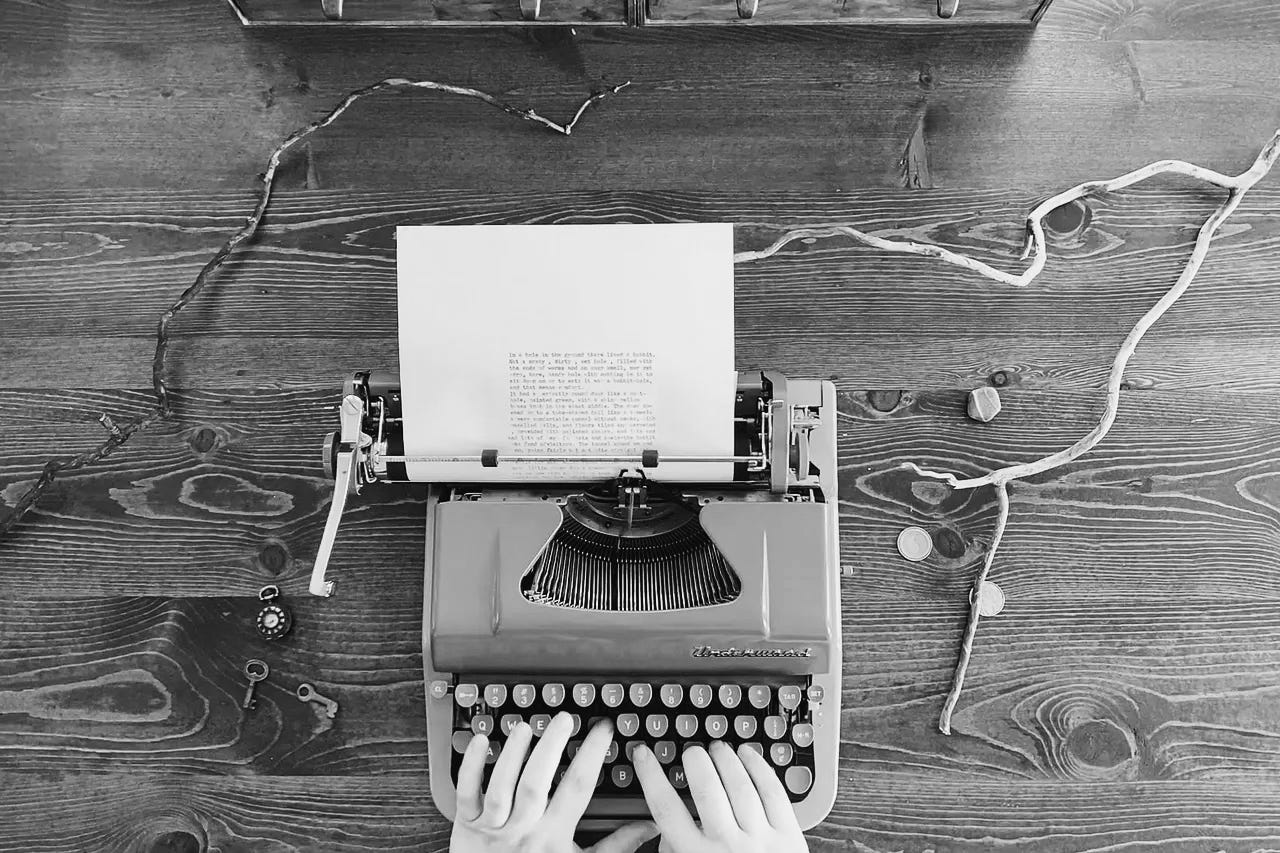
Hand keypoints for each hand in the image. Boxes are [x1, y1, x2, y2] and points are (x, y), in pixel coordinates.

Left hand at [450, 711, 657, 852]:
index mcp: (554, 837)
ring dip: (513, 753)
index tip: (603, 728)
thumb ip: (617, 847)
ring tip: (525, 726)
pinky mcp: (467, 829)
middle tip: (564, 718)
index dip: (592, 754)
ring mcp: (494, 828)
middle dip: (551, 747)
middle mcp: (524, 830)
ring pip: (502, 785)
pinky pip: (466, 795)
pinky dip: (470, 767)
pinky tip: (481, 742)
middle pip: (536, 782)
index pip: (578, 788)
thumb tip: (649, 826)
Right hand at [633, 741, 808, 852]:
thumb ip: (674, 851)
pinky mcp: (789, 837)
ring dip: (726, 759)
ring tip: (718, 748)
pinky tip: (748, 754)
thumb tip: (663, 827)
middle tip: (691, 751)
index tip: (644, 755)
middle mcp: (727, 848)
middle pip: (706, 790)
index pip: (666, 809)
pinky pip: (773, 792)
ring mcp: (761, 840)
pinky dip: (759, 767)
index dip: (651, 776)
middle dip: (695, 761)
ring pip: (741, 786)